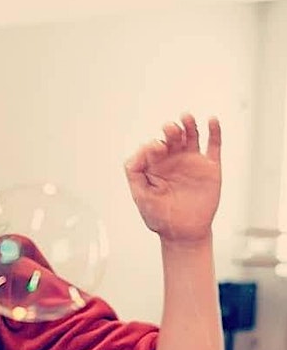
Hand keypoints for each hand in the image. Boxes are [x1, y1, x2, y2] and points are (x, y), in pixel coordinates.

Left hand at [124, 114, 221, 244]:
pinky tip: (211, 120)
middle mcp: (173, 160)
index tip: (155, 148)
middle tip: (169, 129)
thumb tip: (138, 153)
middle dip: (170, 130)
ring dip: (188, 125)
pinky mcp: (210, 168)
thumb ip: (134, 173)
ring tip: (185, 117)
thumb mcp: (140, 195)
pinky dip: (214, 132)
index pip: (152, 147)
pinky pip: (214, 146)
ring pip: (191, 137)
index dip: (153, 144)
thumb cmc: (159, 216)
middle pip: (172, 137)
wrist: (183, 233)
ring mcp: (192, 162)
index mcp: (155, 165)